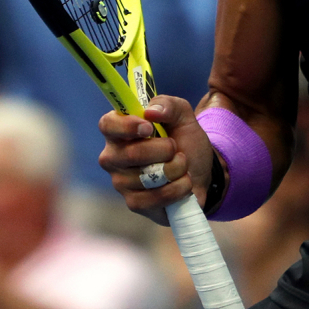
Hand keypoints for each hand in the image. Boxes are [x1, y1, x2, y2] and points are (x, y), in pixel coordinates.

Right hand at [98, 96, 215, 225]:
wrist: (200, 170)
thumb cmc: (184, 139)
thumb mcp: (183, 116)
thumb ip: (169, 105)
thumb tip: (151, 111)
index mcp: (120, 130)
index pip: (108, 125)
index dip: (126, 126)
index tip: (149, 127)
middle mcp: (114, 156)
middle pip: (131, 154)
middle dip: (164, 149)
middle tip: (176, 147)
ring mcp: (121, 182)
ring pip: (145, 178)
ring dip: (175, 169)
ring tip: (182, 166)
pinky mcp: (134, 203)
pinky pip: (153, 199)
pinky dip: (176, 190)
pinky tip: (183, 184)